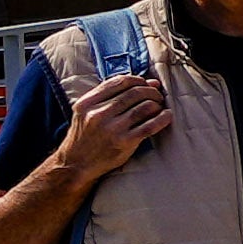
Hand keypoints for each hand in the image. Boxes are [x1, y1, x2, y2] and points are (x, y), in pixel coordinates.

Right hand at [48, 53, 169, 185]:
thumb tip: (150, 82)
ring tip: (158, 107)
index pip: (120, 82)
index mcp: (87, 103)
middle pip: (135, 93)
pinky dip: (163, 118)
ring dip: (157, 104)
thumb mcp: (86, 111)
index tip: (145, 84)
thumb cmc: (85, 135)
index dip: (138, 80)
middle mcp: (98, 114)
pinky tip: (166, 116)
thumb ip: (112, 95)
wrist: (76, 164)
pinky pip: (150, 126)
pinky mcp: (124, 142)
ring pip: (145, 107)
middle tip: (157, 96)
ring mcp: (112, 129)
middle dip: (151, 91)